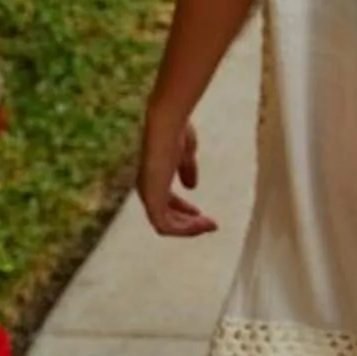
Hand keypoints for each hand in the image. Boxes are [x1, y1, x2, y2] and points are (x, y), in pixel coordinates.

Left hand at [137, 111, 215, 237]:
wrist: (166, 126)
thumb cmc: (176, 132)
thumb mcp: (185, 153)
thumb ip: (187, 170)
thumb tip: (191, 186)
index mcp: (153, 177)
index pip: (166, 201)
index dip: (183, 208)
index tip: (200, 212)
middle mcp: (147, 189)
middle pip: (165, 216)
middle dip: (187, 222)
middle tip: (208, 225)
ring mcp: (148, 196)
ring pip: (166, 225)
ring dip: (188, 228)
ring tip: (209, 226)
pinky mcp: (152, 201)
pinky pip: (165, 226)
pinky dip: (183, 229)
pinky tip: (201, 224)